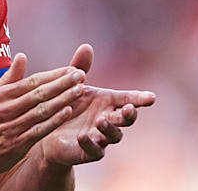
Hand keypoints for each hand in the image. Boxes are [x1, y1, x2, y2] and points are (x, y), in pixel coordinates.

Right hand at [0, 53, 86, 179]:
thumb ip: (9, 77)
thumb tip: (22, 56)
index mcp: (0, 96)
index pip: (32, 81)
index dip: (53, 75)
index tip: (71, 69)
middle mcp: (6, 109)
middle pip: (39, 93)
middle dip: (62, 83)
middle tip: (81, 75)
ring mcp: (12, 127)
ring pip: (42, 110)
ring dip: (63, 99)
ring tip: (80, 91)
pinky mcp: (17, 144)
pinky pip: (39, 129)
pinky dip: (54, 120)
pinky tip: (68, 112)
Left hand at [38, 44, 155, 165]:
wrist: (46, 131)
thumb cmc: (65, 105)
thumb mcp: (70, 85)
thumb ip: (79, 67)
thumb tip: (86, 46)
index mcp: (107, 102)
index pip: (128, 99)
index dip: (140, 98)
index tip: (151, 97)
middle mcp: (108, 119)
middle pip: (125, 119)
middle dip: (129, 114)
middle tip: (129, 109)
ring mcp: (100, 137)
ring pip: (113, 136)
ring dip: (110, 128)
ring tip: (101, 120)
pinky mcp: (87, 152)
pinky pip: (94, 151)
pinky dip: (90, 143)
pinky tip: (82, 136)